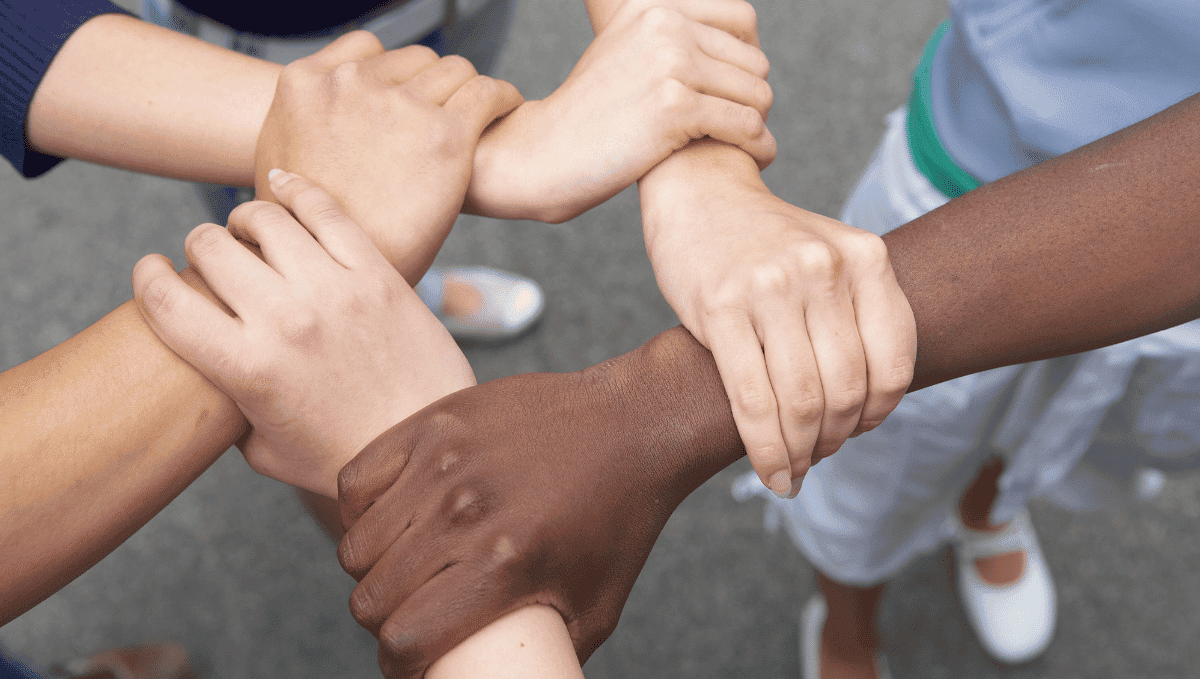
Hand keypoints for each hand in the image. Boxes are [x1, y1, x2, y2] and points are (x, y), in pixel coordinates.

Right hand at [132, 172, 475, 498]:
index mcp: (247, 368)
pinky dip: (296, 190)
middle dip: (199, 249)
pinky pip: (326, 211)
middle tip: (210, 260)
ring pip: (265, 219)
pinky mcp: (376, 274)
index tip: (151, 273)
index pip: (166, 302)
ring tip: (248, 231)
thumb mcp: (265, 450)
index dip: (147, 279)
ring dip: (244, 220)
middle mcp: (285, 320)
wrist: (430, 446)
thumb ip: (229, 409)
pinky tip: (282, 185)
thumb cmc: (347, 457)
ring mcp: (333, 291)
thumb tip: (208, 379)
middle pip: (210, 249)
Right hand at [253, 32, 522, 281]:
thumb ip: (303, 133)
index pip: (368, 49)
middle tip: (450, 113)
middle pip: (415, 60)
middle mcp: (350, 84)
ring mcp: (399, 106)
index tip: (411, 97)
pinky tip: (506, 109)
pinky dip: (502, 97)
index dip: (395, 74)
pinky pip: (487, 92)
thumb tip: (317, 128)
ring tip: (482, 112)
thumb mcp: (279, 172)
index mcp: (303, 84)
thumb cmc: (310, 240)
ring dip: (468, 89)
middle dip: (433, 84)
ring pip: (454, 70)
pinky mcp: (445, 134)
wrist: (339, 279)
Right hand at [336, 327, 743, 677]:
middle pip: (371, 597)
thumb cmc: (619, 520)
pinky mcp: (435, 423)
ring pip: (356, 545)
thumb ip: (554, 656)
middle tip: (410, 615)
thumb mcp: (597, 607)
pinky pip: (357, 480)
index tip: (411, 661)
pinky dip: (361, 510)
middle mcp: (466, 513)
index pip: (405, 639)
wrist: (633, 425)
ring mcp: (445, 463)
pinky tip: (388, 520)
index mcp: (505, 564)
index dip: (399, 665)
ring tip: (400, 570)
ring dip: (371, 570)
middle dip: (384, 623)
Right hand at [465, 0, 775, 222]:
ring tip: (742, 146)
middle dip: (750, 99)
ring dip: (756, 126)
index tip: (733, 94)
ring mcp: (671, 64)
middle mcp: (665, 24)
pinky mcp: (676, 108)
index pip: (742, 19)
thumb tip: (731, 33)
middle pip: (754, 61)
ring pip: (757, 94)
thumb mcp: (624, 51)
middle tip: (734, 128)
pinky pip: (746, 124)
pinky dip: (755, 147)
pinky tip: (748, 158)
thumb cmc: (591, 115)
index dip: (746, 62)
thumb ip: (666, 34)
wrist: (545, 155)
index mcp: (655, 6)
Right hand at [641, 154, 915, 497]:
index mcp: (865, 257)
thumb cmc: (765, 240)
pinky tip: (771, 471)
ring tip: (795, 468)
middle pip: (846, 389)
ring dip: (803, 452)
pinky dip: (766, 450)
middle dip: (835, 440)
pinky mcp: (721, 308)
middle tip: (818, 455)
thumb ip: (856, 315)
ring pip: (803, 402)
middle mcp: (824, 268)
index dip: (879, 415)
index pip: (893, 364)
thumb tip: (866, 409)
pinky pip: (753, 400)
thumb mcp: (830, 258)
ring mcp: (772, 287)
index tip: (856, 431)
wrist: (697, 190)